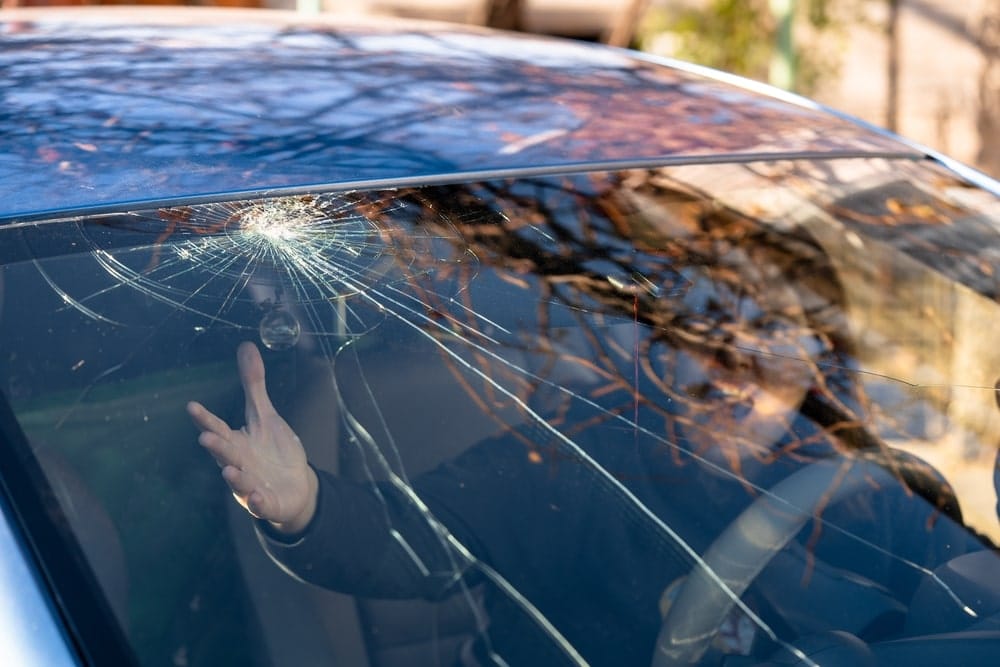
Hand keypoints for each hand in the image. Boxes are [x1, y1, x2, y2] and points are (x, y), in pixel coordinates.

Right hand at [188, 342, 317, 533]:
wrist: (294, 487)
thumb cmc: (272, 450)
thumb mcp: (264, 415)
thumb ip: (253, 385)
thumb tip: (246, 346)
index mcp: (237, 442)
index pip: (218, 427)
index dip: (206, 418)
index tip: (192, 406)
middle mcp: (240, 464)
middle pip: (225, 454)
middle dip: (216, 446)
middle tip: (206, 436)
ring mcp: (252, 485)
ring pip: (241, 481)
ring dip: (235, 476)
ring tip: (229, 469)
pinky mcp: (268, 503)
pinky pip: (262, 504)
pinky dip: (258, 502)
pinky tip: (257, 497)